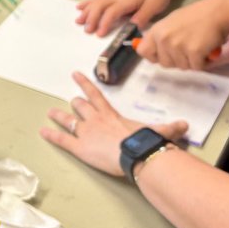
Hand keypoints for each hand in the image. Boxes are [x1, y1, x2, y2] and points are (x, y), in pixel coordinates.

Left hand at [40, 72, 187, 177]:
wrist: (136, 153)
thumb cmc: (145, 141)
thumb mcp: (158, 131)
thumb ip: (170, 128)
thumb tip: (185, 125)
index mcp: (111, 115)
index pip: (96, 95)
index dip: (85, 84)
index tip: (75, 74)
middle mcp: (96, 120)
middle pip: (81, 107)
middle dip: (75, 103)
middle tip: (69, 100)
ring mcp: (86, 133)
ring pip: (69, 121)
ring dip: (59, 116)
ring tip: (51, 112)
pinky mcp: (80, 147)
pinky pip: (63, 140)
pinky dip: (52, 135)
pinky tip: (43, 132)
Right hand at [76, 0, 171, 35]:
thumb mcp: (155, 6)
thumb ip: (143, 16)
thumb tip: (133, 26)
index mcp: (126, 1)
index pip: (112, 12)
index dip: (105, 22)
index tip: (99, 34)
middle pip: (100, 6)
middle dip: (92, 18)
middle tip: (87, 30)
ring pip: (96, 2)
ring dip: (86, 12)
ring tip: (79, 21)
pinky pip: (97, 0)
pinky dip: (87, 4)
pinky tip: (79, 8)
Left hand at [135, 0, 228, 70]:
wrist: (217, 12)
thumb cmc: (195, 16)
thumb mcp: (170, 22)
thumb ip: (160, 36)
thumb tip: (148, 50)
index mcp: (156, 31)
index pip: (143, 52)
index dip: (154, 56)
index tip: (164, 55)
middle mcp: (163, 39)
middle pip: (165, 64)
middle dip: (177, 60)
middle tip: (188, 49)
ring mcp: (178, 46)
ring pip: (182, 67)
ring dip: (192, 61)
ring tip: (199, 46)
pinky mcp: (193, 52)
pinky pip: (196, 67)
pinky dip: (204, 62)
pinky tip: (207, 49)